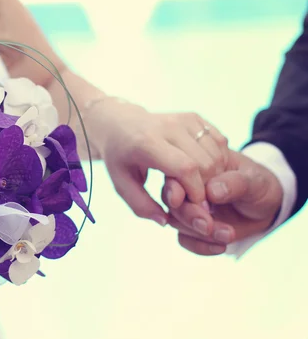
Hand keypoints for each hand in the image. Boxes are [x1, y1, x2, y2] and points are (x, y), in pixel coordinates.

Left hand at [88, 100, 228, 224]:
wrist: (120, 124)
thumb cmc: (120, 158)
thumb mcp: (121, 185)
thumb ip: (141, 206)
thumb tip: (165, 221)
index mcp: (146, 143)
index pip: (186, 168)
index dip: (196, 191)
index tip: (193, 205)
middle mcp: (168, 126)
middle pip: (205, 162)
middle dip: (206, 186)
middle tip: (195, 198)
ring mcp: (183, 119)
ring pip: (216, 152)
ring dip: (214, 175)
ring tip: (197, 185)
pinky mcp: (194, 117)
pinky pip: (219, 141)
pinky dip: (218, 159)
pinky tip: (202, 169)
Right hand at [163, 150, 282, 254]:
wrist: (267, 206)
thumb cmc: (259, 185)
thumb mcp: (254, 181)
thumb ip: (235, 183)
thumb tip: (212, 191)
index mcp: (198, 165)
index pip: (177, 174)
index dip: (178, 188)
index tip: (193, 201)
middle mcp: (187, 186)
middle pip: (172, 201)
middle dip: (189, 215)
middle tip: (209, 225)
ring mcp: (188, 207)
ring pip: (176, 221)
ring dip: (199, 233)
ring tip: (228, 235)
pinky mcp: (192, 226)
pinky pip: (184, 239)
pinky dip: (200, 246)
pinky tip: (220, 247)